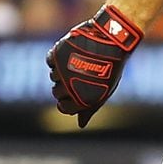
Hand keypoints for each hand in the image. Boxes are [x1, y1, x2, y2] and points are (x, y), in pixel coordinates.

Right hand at [47, 5, 142, 128]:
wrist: (112, 39)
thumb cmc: (111, 67)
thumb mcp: (104, 91)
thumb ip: (90, 108)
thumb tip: (81, 124)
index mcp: (83, 98)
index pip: (64, 108)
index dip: (67, 103)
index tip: (73, 95)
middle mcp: (70, 85)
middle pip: (56, 93)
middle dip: (64, 87)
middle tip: (77, 77)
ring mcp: (62, 69)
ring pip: (53, 76)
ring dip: (61, 71)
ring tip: (77, 63)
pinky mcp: (58, 53)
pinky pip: (49, 61)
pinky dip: (56, 58)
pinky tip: (68, 55)